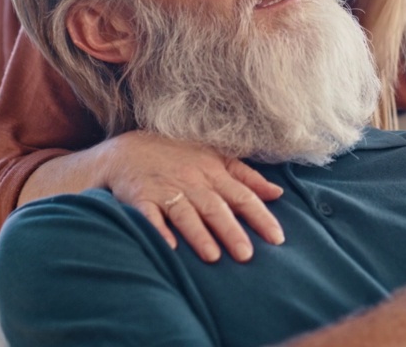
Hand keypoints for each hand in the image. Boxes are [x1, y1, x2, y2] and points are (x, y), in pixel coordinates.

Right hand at [99, 130, 285, 262]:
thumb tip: (278, 193)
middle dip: (231, 231)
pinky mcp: (141, 199)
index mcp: (213, 172)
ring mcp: (166, 190)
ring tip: (212, 256)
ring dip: (198, 234)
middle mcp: (191, 181)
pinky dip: (158, 230)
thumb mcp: (215, 158)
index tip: (277, 238)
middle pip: (215, 208)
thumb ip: (246, 176)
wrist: (127, 150)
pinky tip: (169, 247)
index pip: (242, 196)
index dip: (260, 216)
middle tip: (247, 255)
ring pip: (185, 213)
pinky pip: (150, 216)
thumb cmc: (178, 156)